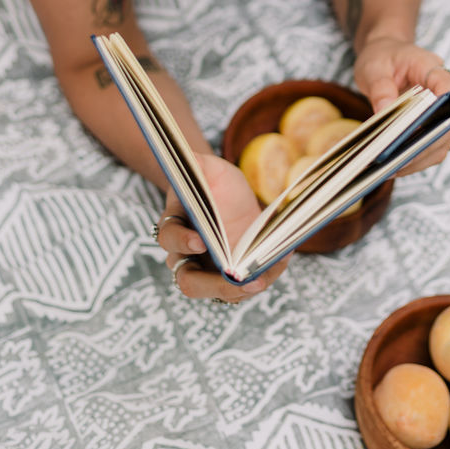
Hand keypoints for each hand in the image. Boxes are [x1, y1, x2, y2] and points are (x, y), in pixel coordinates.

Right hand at [155, 153, 290, 301]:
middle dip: (212, 284)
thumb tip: (191, 156)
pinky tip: (280, 260)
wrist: (230, 197)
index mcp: (175, 226)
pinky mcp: (233, 278)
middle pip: (188, 282)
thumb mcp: (209, 168)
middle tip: (234, 277)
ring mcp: (209, 271)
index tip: (200, 241)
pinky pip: (246, 287)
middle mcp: (186, 257)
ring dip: (240, 290)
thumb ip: (198, 163)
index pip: (169, 239)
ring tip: (261, 279)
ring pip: (218, 292)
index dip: (182, 241)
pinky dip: (264, 276)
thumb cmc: (214, 183)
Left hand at [353, 36, 449, 175]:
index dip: (444, 103)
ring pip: (442, 141)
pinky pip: (430, 149)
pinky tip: (392, 169)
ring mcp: (440, 112)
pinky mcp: (431, 127)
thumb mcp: (374, 66)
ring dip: (420, 158)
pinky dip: (414, 161)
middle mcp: (442, 92)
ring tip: (392, 170)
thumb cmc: (381, 58)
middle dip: (426, 143)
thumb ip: (380, 86)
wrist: (385, 57)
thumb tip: (385, 109)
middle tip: (400, 159)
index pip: (446, 84)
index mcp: (430, 67)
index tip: (429, 121)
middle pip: (448, 122)